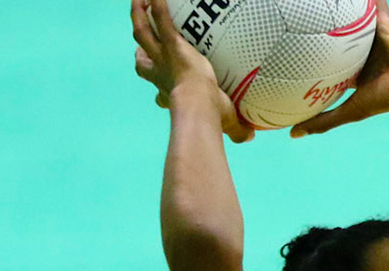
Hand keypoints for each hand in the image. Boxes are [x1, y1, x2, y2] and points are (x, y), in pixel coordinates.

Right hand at [131, 0, 253, 141]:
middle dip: (140, 50)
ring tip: (140, 2)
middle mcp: (160, 75)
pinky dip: (159, 6)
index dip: (159, 94)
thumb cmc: (209, 117)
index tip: (161, 96)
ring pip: (142, 33)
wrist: (198, 105)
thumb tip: (250, 139)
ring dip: (139, 17)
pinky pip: (162, 20)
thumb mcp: (225, 122)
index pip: (160, 94)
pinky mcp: (172, 43)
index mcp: (170, 95)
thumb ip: (238, 131)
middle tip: (144, 40)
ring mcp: (162, 57)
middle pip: (142, 60)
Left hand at [291, 0, 388, 136]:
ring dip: (335, 13)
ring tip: (311, 6)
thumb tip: (293, 135)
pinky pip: (369, 4)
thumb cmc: (387, 97)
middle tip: (292, 26)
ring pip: (348, 22)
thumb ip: (324, 122)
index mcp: (353, 73)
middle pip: (335, 42)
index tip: (289, 56)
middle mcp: (360, 54)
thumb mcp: (351, 111)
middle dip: (318, 35)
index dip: (310, 60)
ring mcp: (371, 36)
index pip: (327, 65)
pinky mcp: (382, 20)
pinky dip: (361, 0)